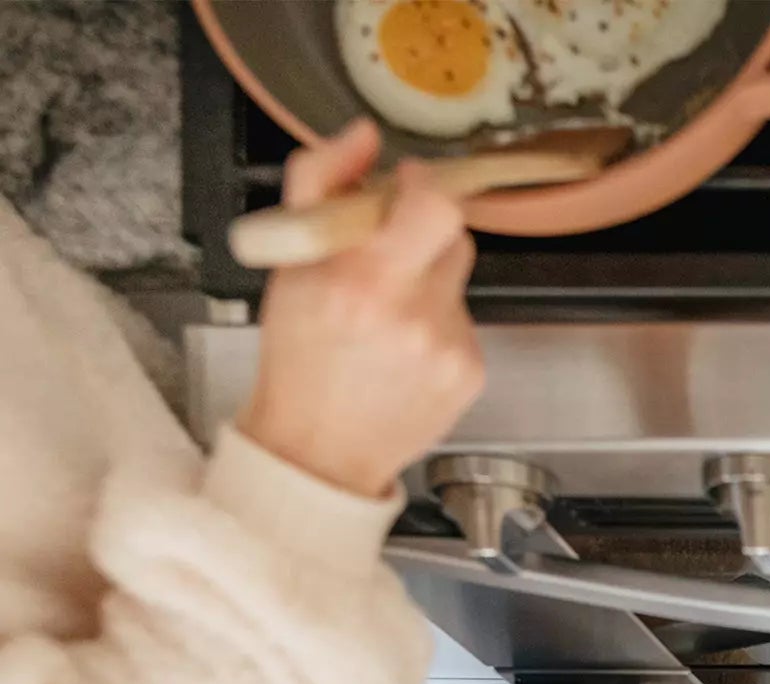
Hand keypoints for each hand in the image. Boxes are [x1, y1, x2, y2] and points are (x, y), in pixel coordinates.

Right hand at [236, 119, 483, 499]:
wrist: (318, 452)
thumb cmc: (299, 359)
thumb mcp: (290, 262)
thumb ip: (321, 181)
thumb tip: (362, 136)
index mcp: (364, 281)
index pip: (434, 205)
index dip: (423, 187)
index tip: (403, 190)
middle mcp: (414, 315)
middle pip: (454, 235)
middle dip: (423, 233)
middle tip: (388, 256)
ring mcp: (448, 347)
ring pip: (457, 282)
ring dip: (428, 284)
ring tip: (388, 319)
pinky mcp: (470, 373)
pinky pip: (464, 324)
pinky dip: (438, 327)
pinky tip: (404, 353)